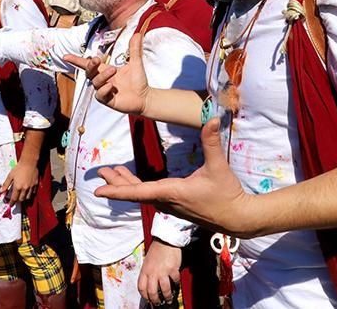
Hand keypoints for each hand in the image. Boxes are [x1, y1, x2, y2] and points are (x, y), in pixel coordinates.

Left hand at [0, 161, 38, 206]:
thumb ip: (6, 184)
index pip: (14, 198)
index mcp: (18, 187)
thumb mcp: (10, 175)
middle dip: (18, 200)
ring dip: (24, 198)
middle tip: (16, 199)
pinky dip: (30, 194)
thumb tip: (1, 191)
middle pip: (21, 199)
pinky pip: (33, 192)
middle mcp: (25, 188)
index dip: (12, 202)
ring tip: (22, 196)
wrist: (29, 162)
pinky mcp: (35, 184)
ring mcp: (31, 187)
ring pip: (28, 197)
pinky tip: (28, 192)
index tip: (10, 204)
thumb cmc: (19, 168)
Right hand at [64, 32, 148, 115]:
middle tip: (97, 59)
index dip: (76, 60)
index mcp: (105, 70)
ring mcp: (104, 90)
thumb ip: (134, 49)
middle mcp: (102, 79)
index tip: (66, 56)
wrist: (145, 97)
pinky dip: (104, 90)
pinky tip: (111, 86)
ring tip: (113, 70)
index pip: (88, 64)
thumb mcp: (136, 62)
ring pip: (95, 82)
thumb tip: (137, 33)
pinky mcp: (107, 100)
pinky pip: (100, 95)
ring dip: (102, 75)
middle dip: (90, 65)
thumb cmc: (138, 80)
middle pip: (89, 72)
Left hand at [95, 119, 258, 237]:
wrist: (237, 218)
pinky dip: (138, 188)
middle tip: (100, 173)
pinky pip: (151, 196)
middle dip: (116, 183)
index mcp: (172, 191)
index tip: (100, 189)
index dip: (118, 189)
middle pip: (135, 193)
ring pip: (143, 194)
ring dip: (126, 184)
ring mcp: (171, 205)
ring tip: (112, 173)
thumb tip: (211, 119)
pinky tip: (135, 182)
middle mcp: (167, 201)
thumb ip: (211, 142)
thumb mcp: (219, 167)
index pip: (139, 191)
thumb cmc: (227, 194)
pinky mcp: (176, 205)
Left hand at [138, 239, 181, 306]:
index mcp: (144, 270)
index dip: (145, 296)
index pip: (141, 288)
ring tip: (169, 300)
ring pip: (164, 290)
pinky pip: (175, 281)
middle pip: (152, 292)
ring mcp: (163, 271)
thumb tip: (150, 284)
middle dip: (156, 300)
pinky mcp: (173, 269)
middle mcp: (152, 272)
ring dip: (167, 297)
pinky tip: (176, 286)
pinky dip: (176, 285)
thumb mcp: (147, 261)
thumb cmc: (157, 249)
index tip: (148, 299)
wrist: (166, 239)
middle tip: (158, 303)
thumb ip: (148, 272)